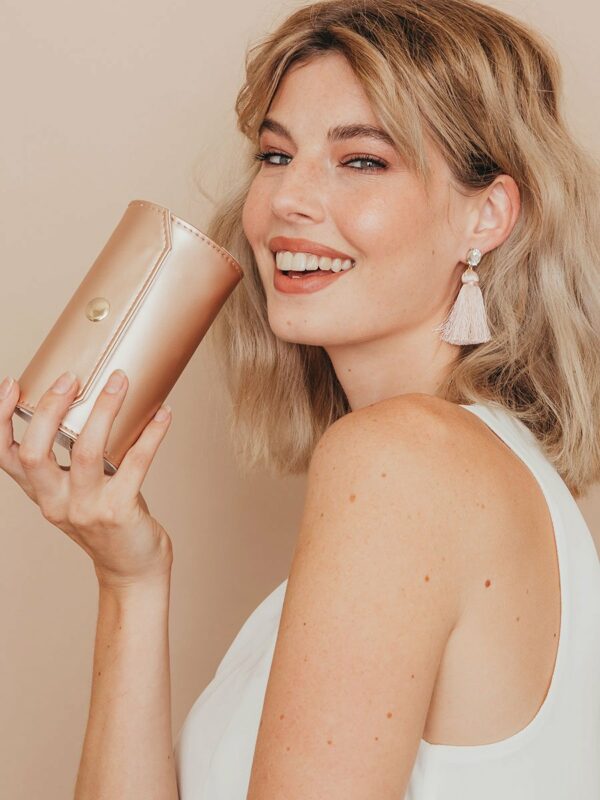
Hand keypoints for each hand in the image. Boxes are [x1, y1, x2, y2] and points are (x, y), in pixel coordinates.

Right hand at [0, 369, 173, 589]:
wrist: (131, 570)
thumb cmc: (107, 523)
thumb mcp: (76, 494)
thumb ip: (73, 462)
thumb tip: (92, 403)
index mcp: (42, 494)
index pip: (5, 455)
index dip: (0, 419)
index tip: (11, 385)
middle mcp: (57, 502)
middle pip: (35, 452)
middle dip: (50, 409)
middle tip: (71, 378)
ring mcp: (87, 508)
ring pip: (86, 452)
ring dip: (104, 410)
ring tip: (119, 382)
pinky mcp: (119, 512)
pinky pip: (135, 464)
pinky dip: (151, 435)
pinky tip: (163, 414)